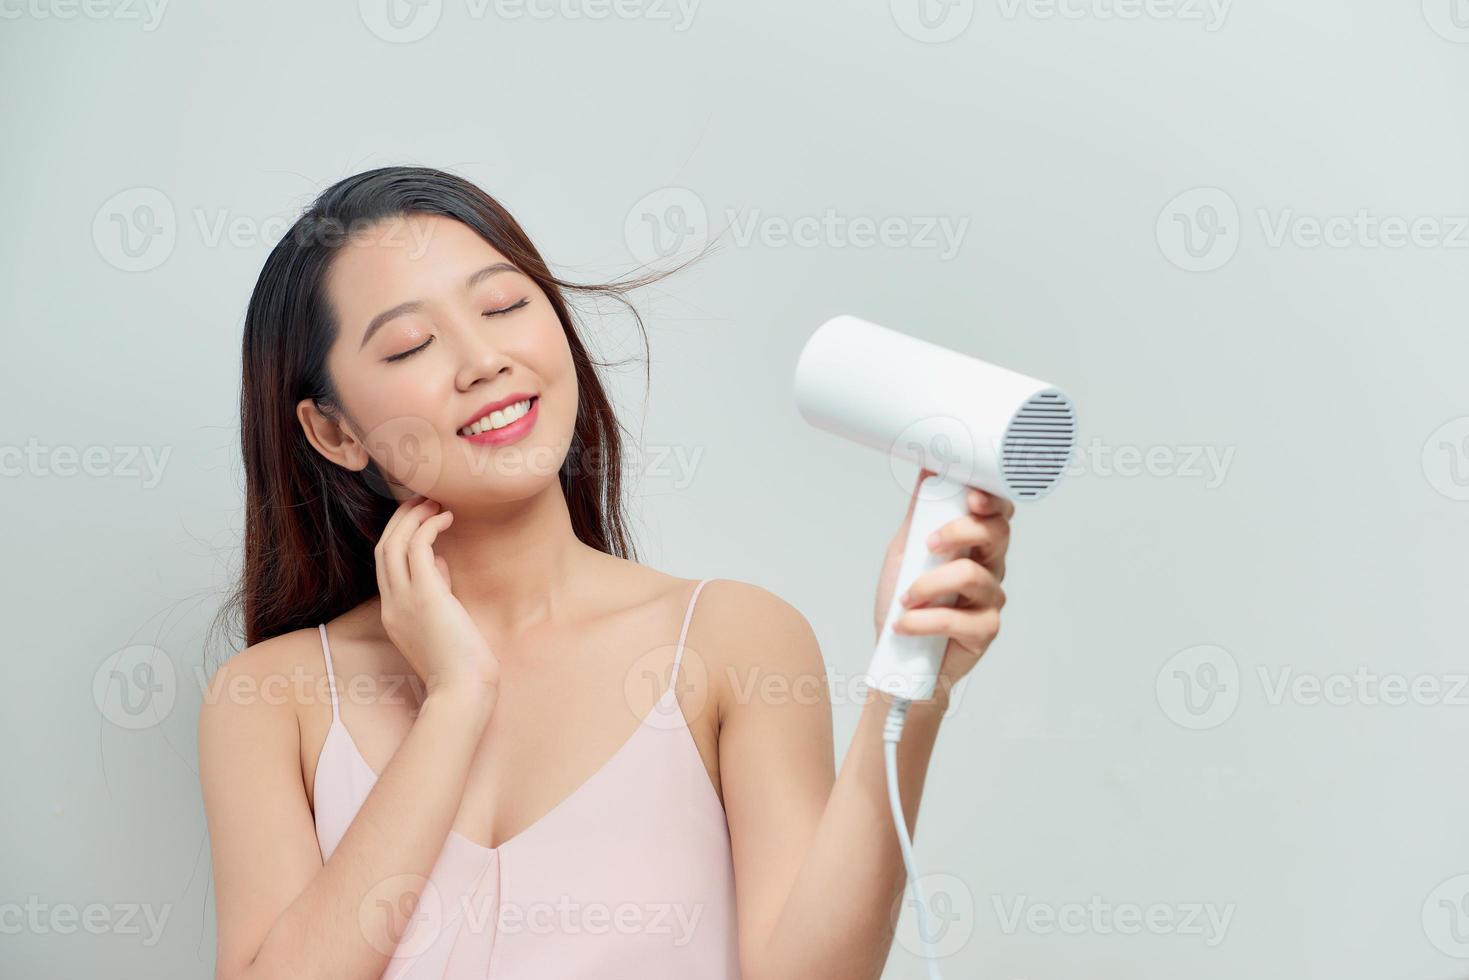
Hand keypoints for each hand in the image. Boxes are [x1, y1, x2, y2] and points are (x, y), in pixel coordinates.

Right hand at [375, 493, 499, 707]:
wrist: (463, 691)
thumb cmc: (462, 664)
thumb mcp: (443, 621)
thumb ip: (437, 590)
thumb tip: (439, 560)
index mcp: (393, 614)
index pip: (385, 565)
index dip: (399, 536)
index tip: (420, 519)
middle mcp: (391, 605)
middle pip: (383, 548)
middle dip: (400, 519)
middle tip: (423, 499)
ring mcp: (403, 601)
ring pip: (392, 544)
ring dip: (411, 517)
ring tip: (434, 501)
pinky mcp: (425, 597)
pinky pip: (416, 548)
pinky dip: (428, 527)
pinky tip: (447, 518)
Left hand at [873, 468, 1013, 701]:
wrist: (898, 656)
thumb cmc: (905, 601)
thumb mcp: (905, 550)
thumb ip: (919, 514)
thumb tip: (927, 468)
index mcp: (975, 543)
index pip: (997, 513)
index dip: (991, 500)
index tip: (972, 496)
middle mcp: (990, 567)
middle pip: (996, 534)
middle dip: (961, 531)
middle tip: (928, 544)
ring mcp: (990, 599)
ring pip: (973, 575)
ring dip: (930, 584)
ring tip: (905, 598)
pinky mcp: (985, 631)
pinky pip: (961, 619)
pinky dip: (925, 620)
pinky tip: (906, 623)